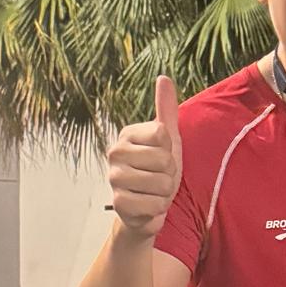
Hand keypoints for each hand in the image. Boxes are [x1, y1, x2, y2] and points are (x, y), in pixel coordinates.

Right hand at [107, 75, 182, 241]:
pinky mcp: (118, 203)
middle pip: (164, 161)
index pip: (164, 135)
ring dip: (164, 193)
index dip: (171, 150)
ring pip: (161, 184)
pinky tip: (147, 206)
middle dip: (169, 175)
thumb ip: (166, 109)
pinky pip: (153, 204)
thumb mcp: (167, 139)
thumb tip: (163, 77)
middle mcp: (115, 153)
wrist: (147, 208)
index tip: (161, 157)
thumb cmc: (157, 171)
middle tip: (158, 178)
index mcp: (127, 134)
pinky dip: (157, 209)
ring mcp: (114, 178)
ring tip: (153, 192)